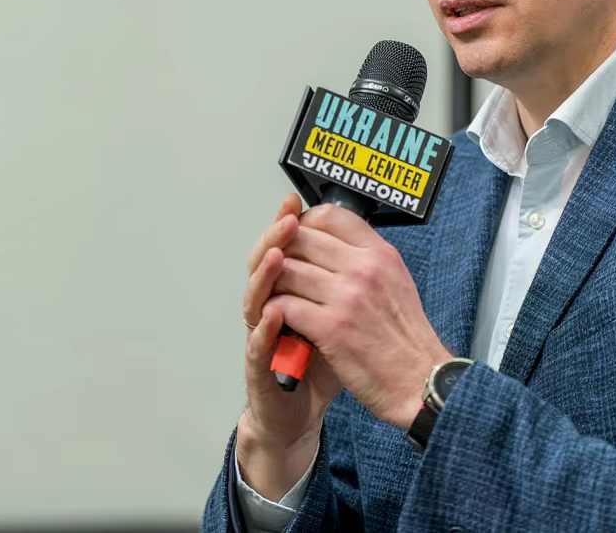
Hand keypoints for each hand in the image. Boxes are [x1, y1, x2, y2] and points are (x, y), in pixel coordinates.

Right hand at [237, 194, 342, 500]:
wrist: (301, 412)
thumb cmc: (321, 364)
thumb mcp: (339, 318)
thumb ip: (341, 285)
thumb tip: (360, 246)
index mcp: (289, 293)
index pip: (283, 249)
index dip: (287, 224)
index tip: (297, 202)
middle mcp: (269, 309)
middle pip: (264, 265)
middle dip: (277, 238)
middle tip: (288, 216)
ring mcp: (261, 338)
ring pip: (255, 298)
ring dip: (265, 274)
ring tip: (278, 254)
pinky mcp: (261, 370)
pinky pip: (258, 345)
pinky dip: (265, 328)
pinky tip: (273, 311)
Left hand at [269, 204, 451, 429]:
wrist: (420, 381)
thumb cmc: (407, 340)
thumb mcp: (397, 281)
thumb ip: (367, 260)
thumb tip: (334, 245)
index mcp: (380, 254)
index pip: (331, 215)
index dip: (305, 223)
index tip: (297, 236)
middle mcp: (363, 268)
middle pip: (301, 238)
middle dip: (282, 253)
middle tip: (278, 270)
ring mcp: (346, 296)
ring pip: (286, 270)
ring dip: (274, 284)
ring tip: (276, 295)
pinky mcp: (330, 328)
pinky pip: (284, 305)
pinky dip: (275, 311)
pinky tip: (279, 319)